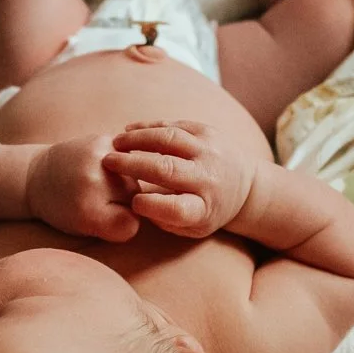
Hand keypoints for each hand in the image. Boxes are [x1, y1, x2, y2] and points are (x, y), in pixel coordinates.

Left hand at [26, 136, 142, 241]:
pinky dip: (122, 164)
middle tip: (100, 199)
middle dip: (126, 201)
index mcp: (89, 212)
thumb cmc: (63, 209)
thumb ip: (120, 224)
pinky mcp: (102, 139)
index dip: (123, 223)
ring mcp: (98, 157)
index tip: (106, 219)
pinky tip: (103, 167)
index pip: (132, 224)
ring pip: (136, 177)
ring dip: (125, 181)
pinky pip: (129, 157)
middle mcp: (94, 182)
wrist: (37, 176)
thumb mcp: (87, 229)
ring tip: (101, 182)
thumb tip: (160, 200)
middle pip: (138, 197)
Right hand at [101, 121, 256, 238]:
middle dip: (132, 165)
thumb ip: (165, 219)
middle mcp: (209, 178)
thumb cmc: (208, 211)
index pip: (177, 209)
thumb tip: (136, 205)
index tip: (132, 203)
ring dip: (137, 139)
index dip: (151, 206)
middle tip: (108, 162)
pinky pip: (174, 125)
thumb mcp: (192, 227)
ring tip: (116, 143)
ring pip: (168, 139)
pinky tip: (130, 131)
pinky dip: (149, 126)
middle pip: (167, 169)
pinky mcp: (208, 131)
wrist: (245, 186)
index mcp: (205, 208)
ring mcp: (210, 151)